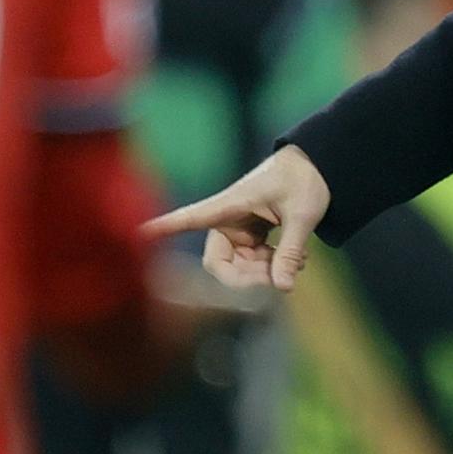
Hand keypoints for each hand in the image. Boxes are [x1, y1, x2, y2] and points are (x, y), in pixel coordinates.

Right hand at [140, 145, 330, 291]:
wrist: (317, 165)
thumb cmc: (305, 179)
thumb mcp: (302, 214)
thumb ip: (291, 251)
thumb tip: (283, 288)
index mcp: (230, 204)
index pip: (190, 217)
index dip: (164, 228)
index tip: (135, 233)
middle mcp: (227, 219)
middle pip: (218, 264)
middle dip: (246, 278)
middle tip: (280, 277)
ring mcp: (238, 230)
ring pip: (238, 268)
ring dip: (264, 273)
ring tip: (297, 263)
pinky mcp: (250, 236)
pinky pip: (252, 263)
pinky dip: (272, 267)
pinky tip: (297, 260)